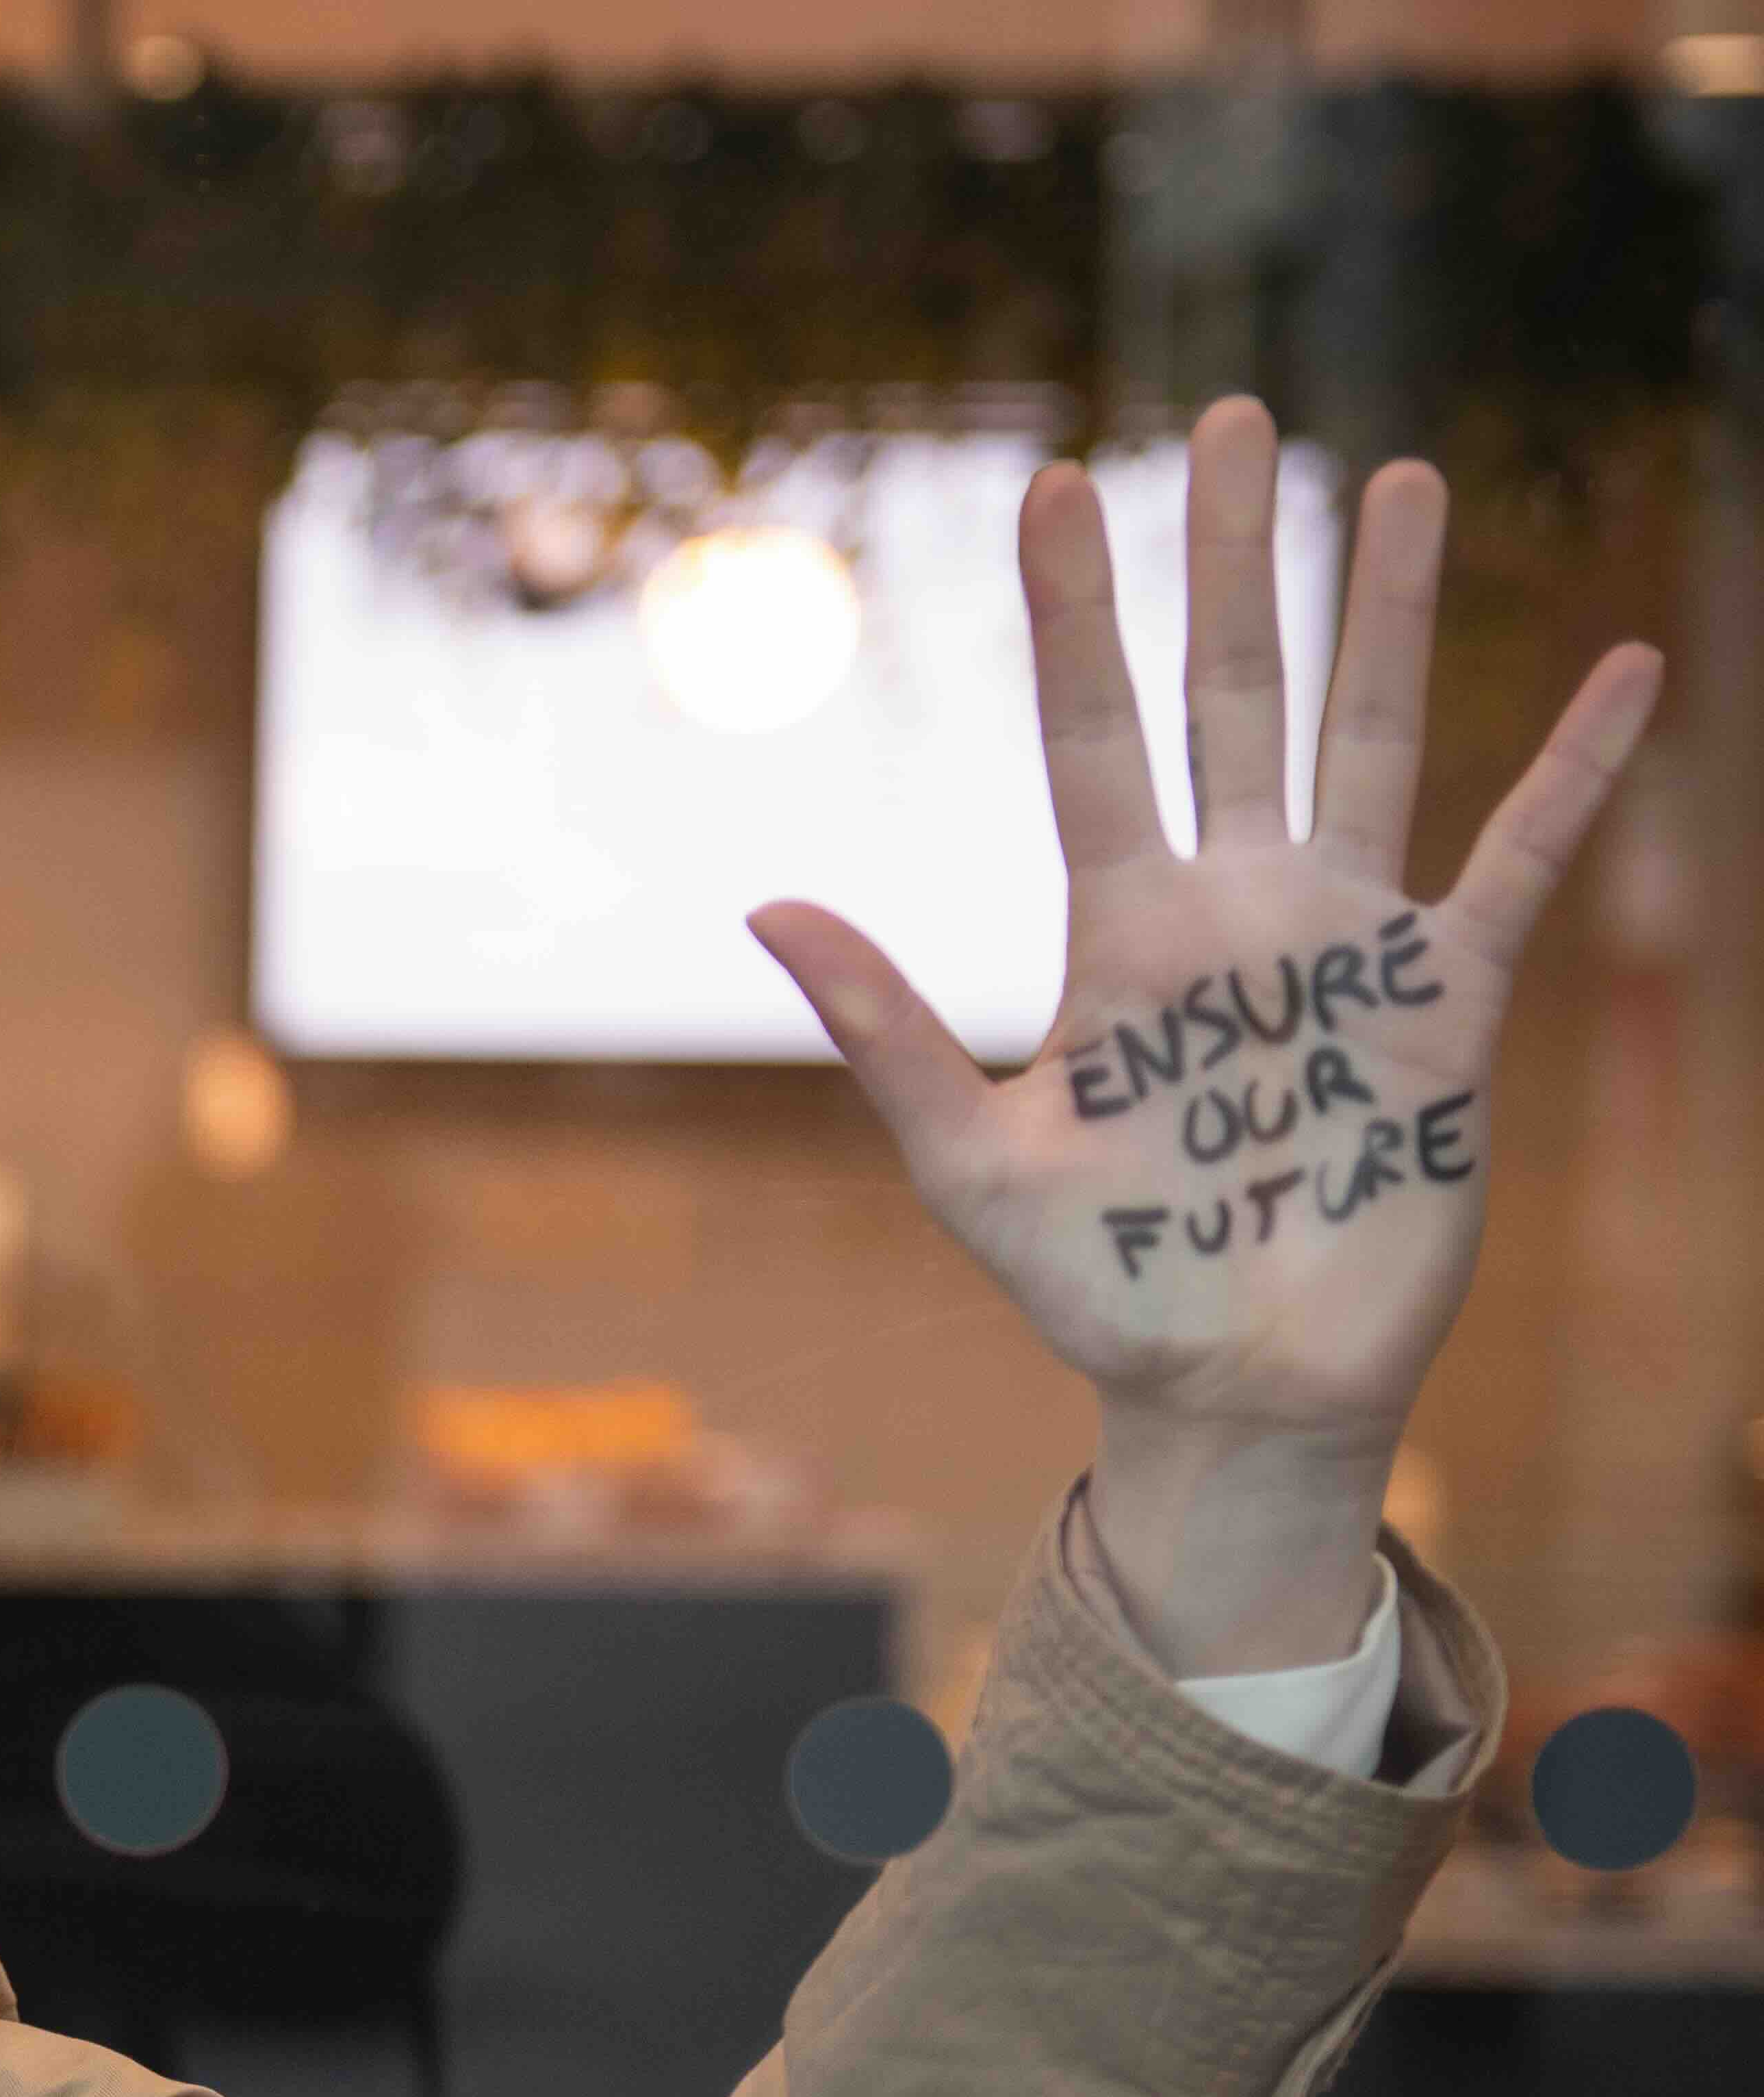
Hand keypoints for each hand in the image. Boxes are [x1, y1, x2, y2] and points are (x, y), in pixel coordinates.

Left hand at [750, 395, 1660, 1672]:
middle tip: (1228, 417)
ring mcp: (1345, 941)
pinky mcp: (1445, 1003)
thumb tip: (769, 909)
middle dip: (1228, 561)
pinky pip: (1517, 862)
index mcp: (1121, 934)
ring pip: (1365, 736)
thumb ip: (886, 1034)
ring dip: (1379, 613)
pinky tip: (1621, 665)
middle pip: (1230, 696)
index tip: (1056, 485)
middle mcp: (1235, 906)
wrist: (1229, 1384)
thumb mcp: (972, 1162)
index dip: (1076, 616)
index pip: (1092, 737)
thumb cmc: (1097, 1282)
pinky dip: (1570, 771)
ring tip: (1388, 477)